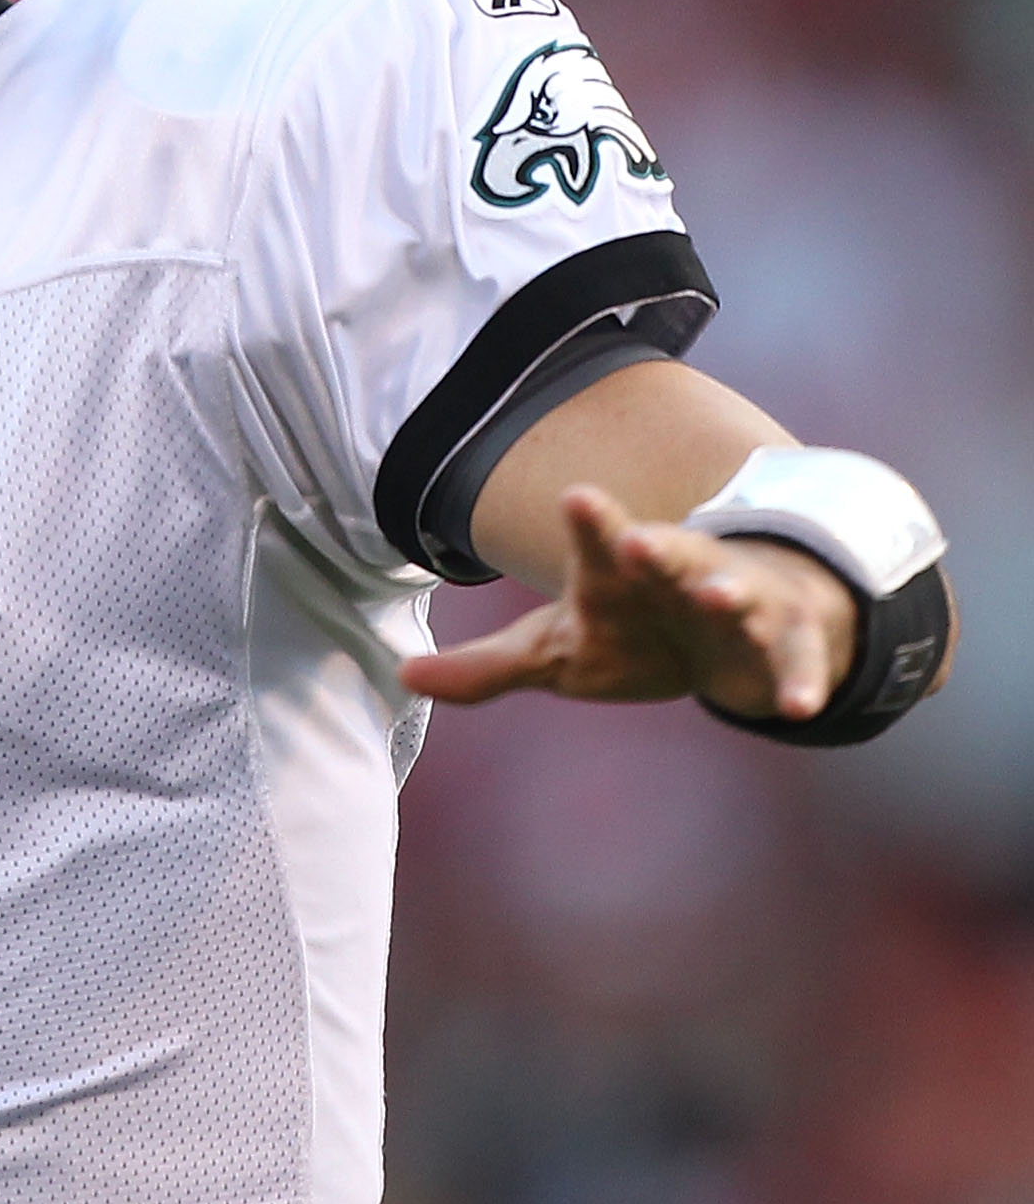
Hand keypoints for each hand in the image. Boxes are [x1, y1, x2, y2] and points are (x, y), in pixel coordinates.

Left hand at [399, 481, 856, 722]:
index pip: (598, 542)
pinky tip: (800, 705)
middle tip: (638, 540)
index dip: (590, 523)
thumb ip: (485, 669)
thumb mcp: (555, 650)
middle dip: (656, 546)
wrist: (727, 633)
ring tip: (719, 594)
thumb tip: (402, 678)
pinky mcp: (785, 644)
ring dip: (729, 591)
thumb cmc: (630, 631)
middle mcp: (678, 574)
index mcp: (618, 573)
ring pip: (737, 592)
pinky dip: (801, 680)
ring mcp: (737, 602)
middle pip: (666, 553)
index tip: (577, 498)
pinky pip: (795, 662)